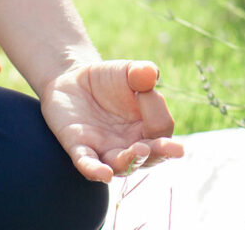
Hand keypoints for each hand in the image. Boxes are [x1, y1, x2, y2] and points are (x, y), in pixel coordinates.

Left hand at [40, 59, 184, 182]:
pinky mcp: (79, 148)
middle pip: (150, 156)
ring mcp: (104, 150)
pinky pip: (87, 163)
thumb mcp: (127, 71)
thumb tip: (151, 75)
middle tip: (171, 148)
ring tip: (140, 151)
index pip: (162, 128)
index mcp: (147, 128)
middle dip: (160, 152)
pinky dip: (95, 170)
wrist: (73, 80)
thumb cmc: (108, 79)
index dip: (157, 109)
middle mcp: (129, 145)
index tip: (144, 90)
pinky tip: (104, 174)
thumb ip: (142, 72)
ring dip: (131, 161)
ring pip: (121, 164)